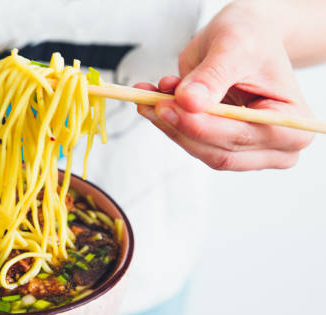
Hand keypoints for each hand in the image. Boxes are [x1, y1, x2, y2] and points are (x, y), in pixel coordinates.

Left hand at [135, 1, 313, 170]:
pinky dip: (166, 121)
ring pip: (198, 150)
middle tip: (152, 102)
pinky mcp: (218, 144)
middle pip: (219, 151)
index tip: (170, 107)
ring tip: (148, 95)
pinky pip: (187, 140)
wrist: (242, 36)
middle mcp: (274, 146)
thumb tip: (188, 101)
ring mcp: (245, 149)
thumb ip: (212, 76)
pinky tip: (154, 98)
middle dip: (181, 127)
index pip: (245, 137)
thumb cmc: (251, 38)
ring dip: (168, 125)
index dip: (204, 127)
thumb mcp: (234, 47)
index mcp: (292, 124)